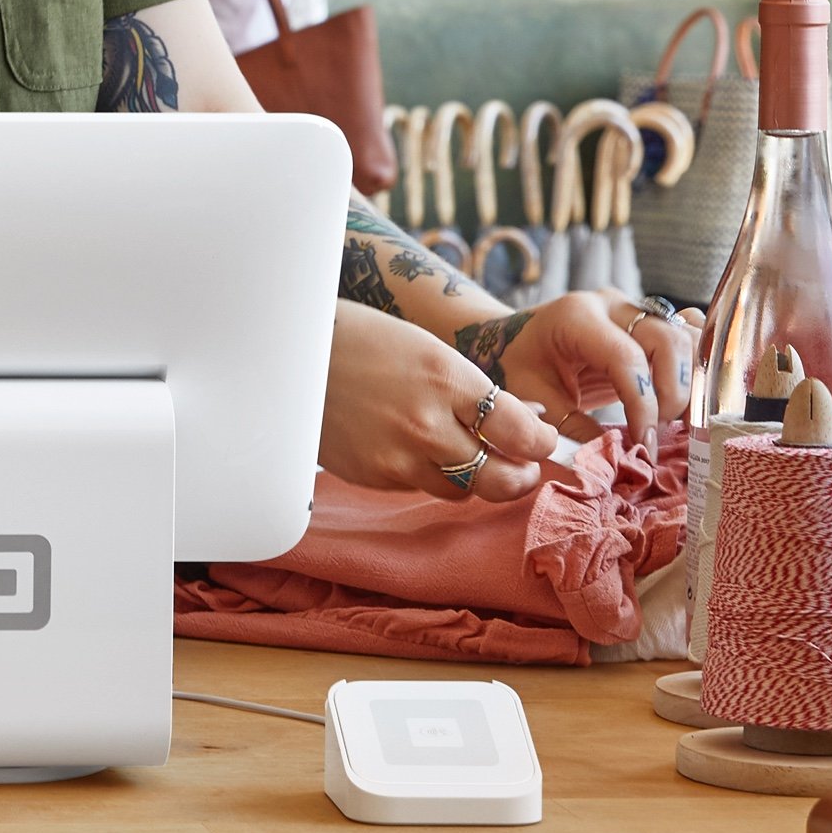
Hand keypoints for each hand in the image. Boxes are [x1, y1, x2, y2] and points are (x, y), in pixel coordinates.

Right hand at [318, 303, 562, 504]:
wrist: (288, 354)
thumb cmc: (363, 341)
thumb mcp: (428, 350)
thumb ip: (475, 389)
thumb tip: (528, 418)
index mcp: (447, 378)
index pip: (523, 432)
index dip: (543, 441)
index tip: (543, 438)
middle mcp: (427, 424)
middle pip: (503, 478)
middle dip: (522, 475)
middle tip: (522, 465)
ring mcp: (398, 456)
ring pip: (464, 491)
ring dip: (473, 477)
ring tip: (465, 453)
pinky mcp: (373, 476)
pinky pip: (420, 487)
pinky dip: (428, 474)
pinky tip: (414, 447)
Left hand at [457, 294, 702, 439]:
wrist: (516, 340)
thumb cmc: (518, 366)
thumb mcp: (533, 398)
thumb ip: (570, 428)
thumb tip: (612, 462)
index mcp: (577, 317)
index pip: (626, 358)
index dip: (642, 405)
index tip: (643, 445)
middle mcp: (612, 305)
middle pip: (667, 341)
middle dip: (671, 396)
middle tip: (654, 434)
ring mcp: (636, 310)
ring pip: (686, 339)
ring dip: (688, 386)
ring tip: (670, 423)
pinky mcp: (651, 324)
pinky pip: (689, 338)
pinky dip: (697, 370)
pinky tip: (689, 400)